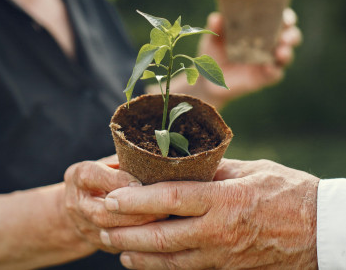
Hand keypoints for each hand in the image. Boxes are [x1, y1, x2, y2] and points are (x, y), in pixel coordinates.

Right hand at [64, 160, 163, 253]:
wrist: (79, 207)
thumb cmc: (105, 176)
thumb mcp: (111, 163)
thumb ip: (128, 161)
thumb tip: (158, 158)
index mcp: (80, 177)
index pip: (92, 176)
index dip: (117, 180)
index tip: (141, 183)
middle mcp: (77, 203)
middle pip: (101, 212)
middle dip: (133, 212)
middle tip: (162, 209)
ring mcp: (85, 227)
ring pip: (110, 234)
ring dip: (139, 228)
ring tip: (164, 221)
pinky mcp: (98, 244)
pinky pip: (119, 246)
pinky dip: (140, 241)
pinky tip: (159, 235)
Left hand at [101, 159, 318, 268]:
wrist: (321, 231)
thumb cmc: (288, 192)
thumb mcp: (251, 170)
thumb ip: (213, 169)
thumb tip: (184, 165)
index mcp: (224, 200)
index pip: (170, 199)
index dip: (137, 200)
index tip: (112, 198)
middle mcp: (218, 232)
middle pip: (162, 237)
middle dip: (126, 234)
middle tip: (102, 229)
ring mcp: (221, 256)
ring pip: (170, 261)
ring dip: (138, 256)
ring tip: (115, 250)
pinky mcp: (226, 269)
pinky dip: (162, 268)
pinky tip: (146, 263)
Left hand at [197, 8, 301, 107]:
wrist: (208, 79)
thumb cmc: (213, 54)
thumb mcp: (212, 40)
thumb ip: (215, 29)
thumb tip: (216, 18)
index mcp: (260, 29)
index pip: (280, 20)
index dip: (286, 18)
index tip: (285, 18)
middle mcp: (269, 45)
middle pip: (290, 37)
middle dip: (291, 35)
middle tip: (284, 36)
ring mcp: (268, 62)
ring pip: (286, 56)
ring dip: (286, 53)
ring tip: (280, 52)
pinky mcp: (263, 78)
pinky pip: (275, 75)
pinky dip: (274, 71)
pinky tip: (268, 68)